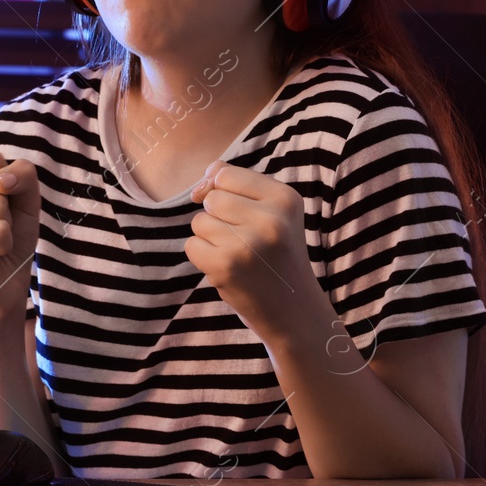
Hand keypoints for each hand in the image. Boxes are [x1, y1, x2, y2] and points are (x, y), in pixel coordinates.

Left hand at [185, 160, 320, 341]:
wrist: (294, 311)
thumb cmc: (276, 256)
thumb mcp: (273, 212)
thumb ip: (237, 184)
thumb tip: (201, 181)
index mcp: (285, 198)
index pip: (225, 174)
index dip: (223, 192)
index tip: (243, 215)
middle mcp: (271, 219)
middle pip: (212, 198)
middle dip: (218, 218)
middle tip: (246, 242)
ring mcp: (248, 244)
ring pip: (199, 221)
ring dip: (211, 239)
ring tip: (239, 256)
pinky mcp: (226, 266)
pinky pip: (191, 245)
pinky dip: (203, 257)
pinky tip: (228, 269)